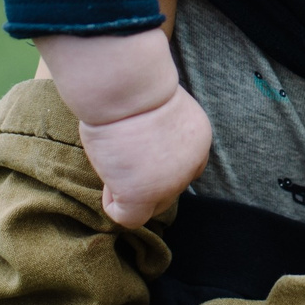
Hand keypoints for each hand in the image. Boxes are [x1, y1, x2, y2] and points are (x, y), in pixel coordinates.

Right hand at [79, 85, 213, 228]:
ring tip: (113, 162)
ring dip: (127, 188)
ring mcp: (170, 183)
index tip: (137, 147)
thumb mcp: (161, 108)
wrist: (127, 88)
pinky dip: (113, 204)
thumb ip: (162, 134)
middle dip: (144, 179)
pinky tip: (107, 184)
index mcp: (198, 139)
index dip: (158, 163)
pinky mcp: (144, 195)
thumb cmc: (133, 87)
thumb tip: (141, 152)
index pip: (184, 166)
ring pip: (149, 206)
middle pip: (168, 190)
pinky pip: (129, 218)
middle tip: (121, 153)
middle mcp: (191, 164)